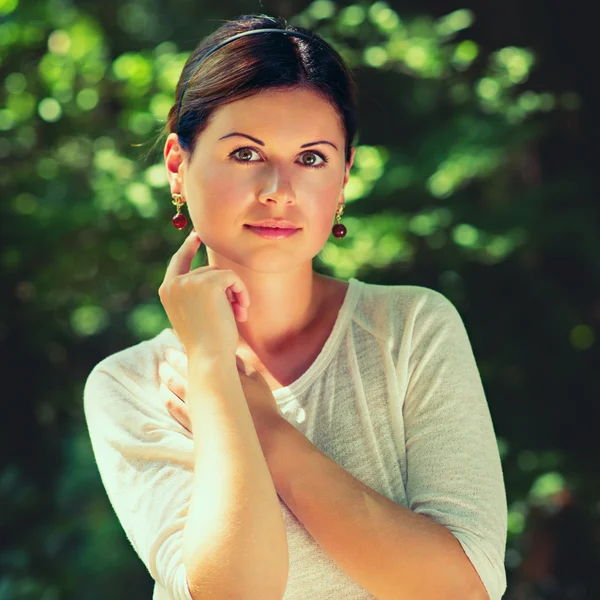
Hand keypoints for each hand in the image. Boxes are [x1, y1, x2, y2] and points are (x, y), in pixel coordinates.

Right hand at [158, 229, 249, 359]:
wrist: (210, 357)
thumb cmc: (208, 342)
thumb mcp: (197, 314)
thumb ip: (199, 294)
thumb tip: (217, 277)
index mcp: (167, 292)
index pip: (178, 262)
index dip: (188, 247)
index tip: (197, 234)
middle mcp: (174, 284)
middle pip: (208, 271)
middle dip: (226, 289)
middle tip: (238, 312)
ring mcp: (189, 281)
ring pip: (222, 274)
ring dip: (236, 293)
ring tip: (240, 314)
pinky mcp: (207, 282)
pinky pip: (231, 277)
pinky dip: (241, 292)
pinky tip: (242, 311)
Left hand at [158, 347, 283, 439]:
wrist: (263, 438)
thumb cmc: (263, 407)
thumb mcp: (256, 380)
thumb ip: (241, 365)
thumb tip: (227, 353)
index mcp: (220, 376)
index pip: (198, 359)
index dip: (187, 350)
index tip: (180, 342)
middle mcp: (206, 390)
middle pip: (184, 371)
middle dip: (172, 361)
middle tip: (166, 353)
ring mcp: (199, 408)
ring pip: (176, 388)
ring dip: (167, 377)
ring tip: (162, 369)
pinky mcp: (196, 424)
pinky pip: (176, 410)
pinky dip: (167, 399)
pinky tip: (163, 393)